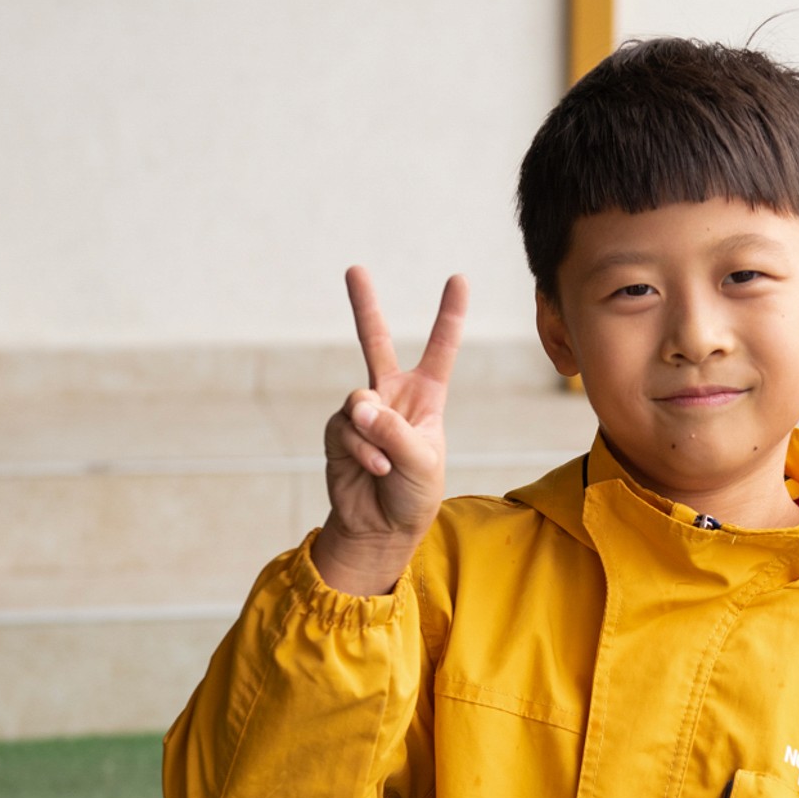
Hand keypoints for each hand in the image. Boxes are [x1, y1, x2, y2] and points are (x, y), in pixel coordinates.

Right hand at [313, 266, 466, 594]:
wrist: (381, 528)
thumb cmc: (415, 494)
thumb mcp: (423, 463)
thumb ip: (395, 431)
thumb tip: (357, 404)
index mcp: (426, 398)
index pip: (440, 350)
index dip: (449, 315)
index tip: (459, 279)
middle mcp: (393, 397)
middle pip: (376, 342)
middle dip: (364, 306)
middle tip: (354, 269)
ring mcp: (363, 412)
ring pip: (360, 400)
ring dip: (375, 436)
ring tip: (387, 465)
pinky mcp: (340, 431)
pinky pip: (346, 428)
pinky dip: (363, 450)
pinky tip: (375, 469)